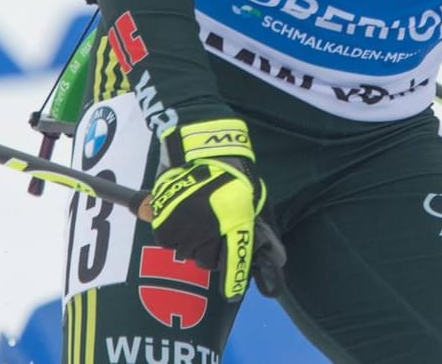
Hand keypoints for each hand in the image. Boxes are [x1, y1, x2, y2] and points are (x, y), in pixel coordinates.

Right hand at [149, 118, 282, 299]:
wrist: (202, 149)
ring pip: (186, 252)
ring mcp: (185, 225)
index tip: (233, 292)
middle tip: (210, 230)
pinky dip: (172, 232)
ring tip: (195, 218)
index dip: (234, 279)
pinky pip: (167, 241)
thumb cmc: (232, 175)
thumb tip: (278, 261)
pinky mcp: (163, 220)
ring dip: (190, 241)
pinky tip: (180, 215)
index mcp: (235, 220)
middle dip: (209, 250)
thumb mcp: (254, 201)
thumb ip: (262, 231)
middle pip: (206, 260)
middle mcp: (208, 227)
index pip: (234, 259)